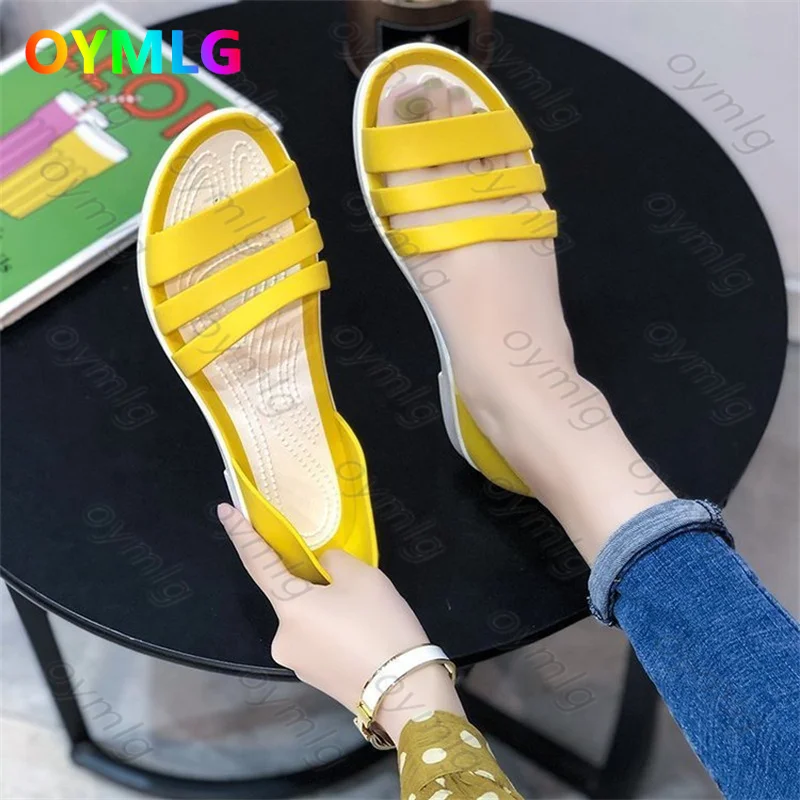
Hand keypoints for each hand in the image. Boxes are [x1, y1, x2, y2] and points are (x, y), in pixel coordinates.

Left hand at [218, 503, 462, 741]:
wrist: (404, 691)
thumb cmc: (378, 625)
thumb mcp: (363, 577)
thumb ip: (334, 561)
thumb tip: (323, 567)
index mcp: (289, 606)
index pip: (257, 561)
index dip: (242, 533)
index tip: (224, 510)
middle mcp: (281, 636)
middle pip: (292, 597)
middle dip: (315, 587)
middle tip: (353, 589)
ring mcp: (295, 662)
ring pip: (308, 621)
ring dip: (326, 611)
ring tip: (366, 618)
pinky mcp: (313, 679)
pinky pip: (318, 642)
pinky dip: (333, 632)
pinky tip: (363, 637)